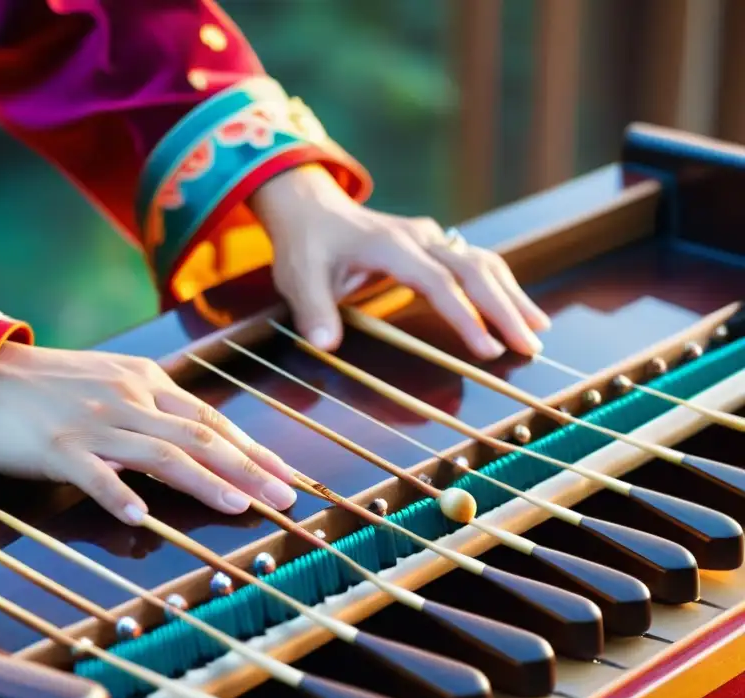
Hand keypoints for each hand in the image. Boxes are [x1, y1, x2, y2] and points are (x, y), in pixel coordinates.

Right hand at [0, 343, 296, 524]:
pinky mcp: (56, 446)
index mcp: (147, 382)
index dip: (253, 449)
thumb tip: (203, 436)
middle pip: (199, 436)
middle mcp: (129, 399)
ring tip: (239, 506)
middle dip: (248, 469)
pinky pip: (92, 473)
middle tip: (285, 497)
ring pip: (160, 454)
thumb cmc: (52, 385)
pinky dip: (118, 494)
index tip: (287, 474)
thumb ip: (155, 406)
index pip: (213, 418)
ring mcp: (94, 423)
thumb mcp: (114, 381)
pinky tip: (140, 518)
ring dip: (204, 481)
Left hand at [249, 165, 550, 356]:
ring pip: (483, 262)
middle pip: (474, 269)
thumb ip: (313, 311)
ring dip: (512, 296)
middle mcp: (420, 237)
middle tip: (529, 347)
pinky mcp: (436, 245)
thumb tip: (324, 345)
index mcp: (390, 245)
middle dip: (505, 309)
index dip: (464, 316)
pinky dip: (502, 287)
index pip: (437, 282)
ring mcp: (431, 238)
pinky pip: (477, 262)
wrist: (313, 209)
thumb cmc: (307, 246)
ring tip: (538, 331)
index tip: (487, 349)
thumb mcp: (299, 278)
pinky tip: (519, 312)